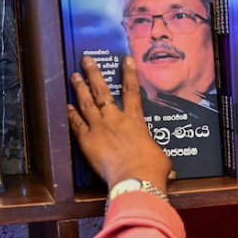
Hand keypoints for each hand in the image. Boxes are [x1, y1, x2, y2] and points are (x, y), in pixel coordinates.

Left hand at [67, 56, 171, 191]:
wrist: (135, 178)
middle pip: (102, 92)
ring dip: (80, 88)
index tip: (126, 59)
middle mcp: (115, 119)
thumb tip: (170, 170)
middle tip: (87, 60)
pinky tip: (67, 107)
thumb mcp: (161, 158)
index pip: (131, 91)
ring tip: (74, 76)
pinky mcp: (87, 141)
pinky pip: (77, 124)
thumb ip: (158, 156)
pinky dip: (71, 115)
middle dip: (94, 74)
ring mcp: (99, 128)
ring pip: (87, 103)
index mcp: (135, 120)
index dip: (129, 73)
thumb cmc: (151, 168)